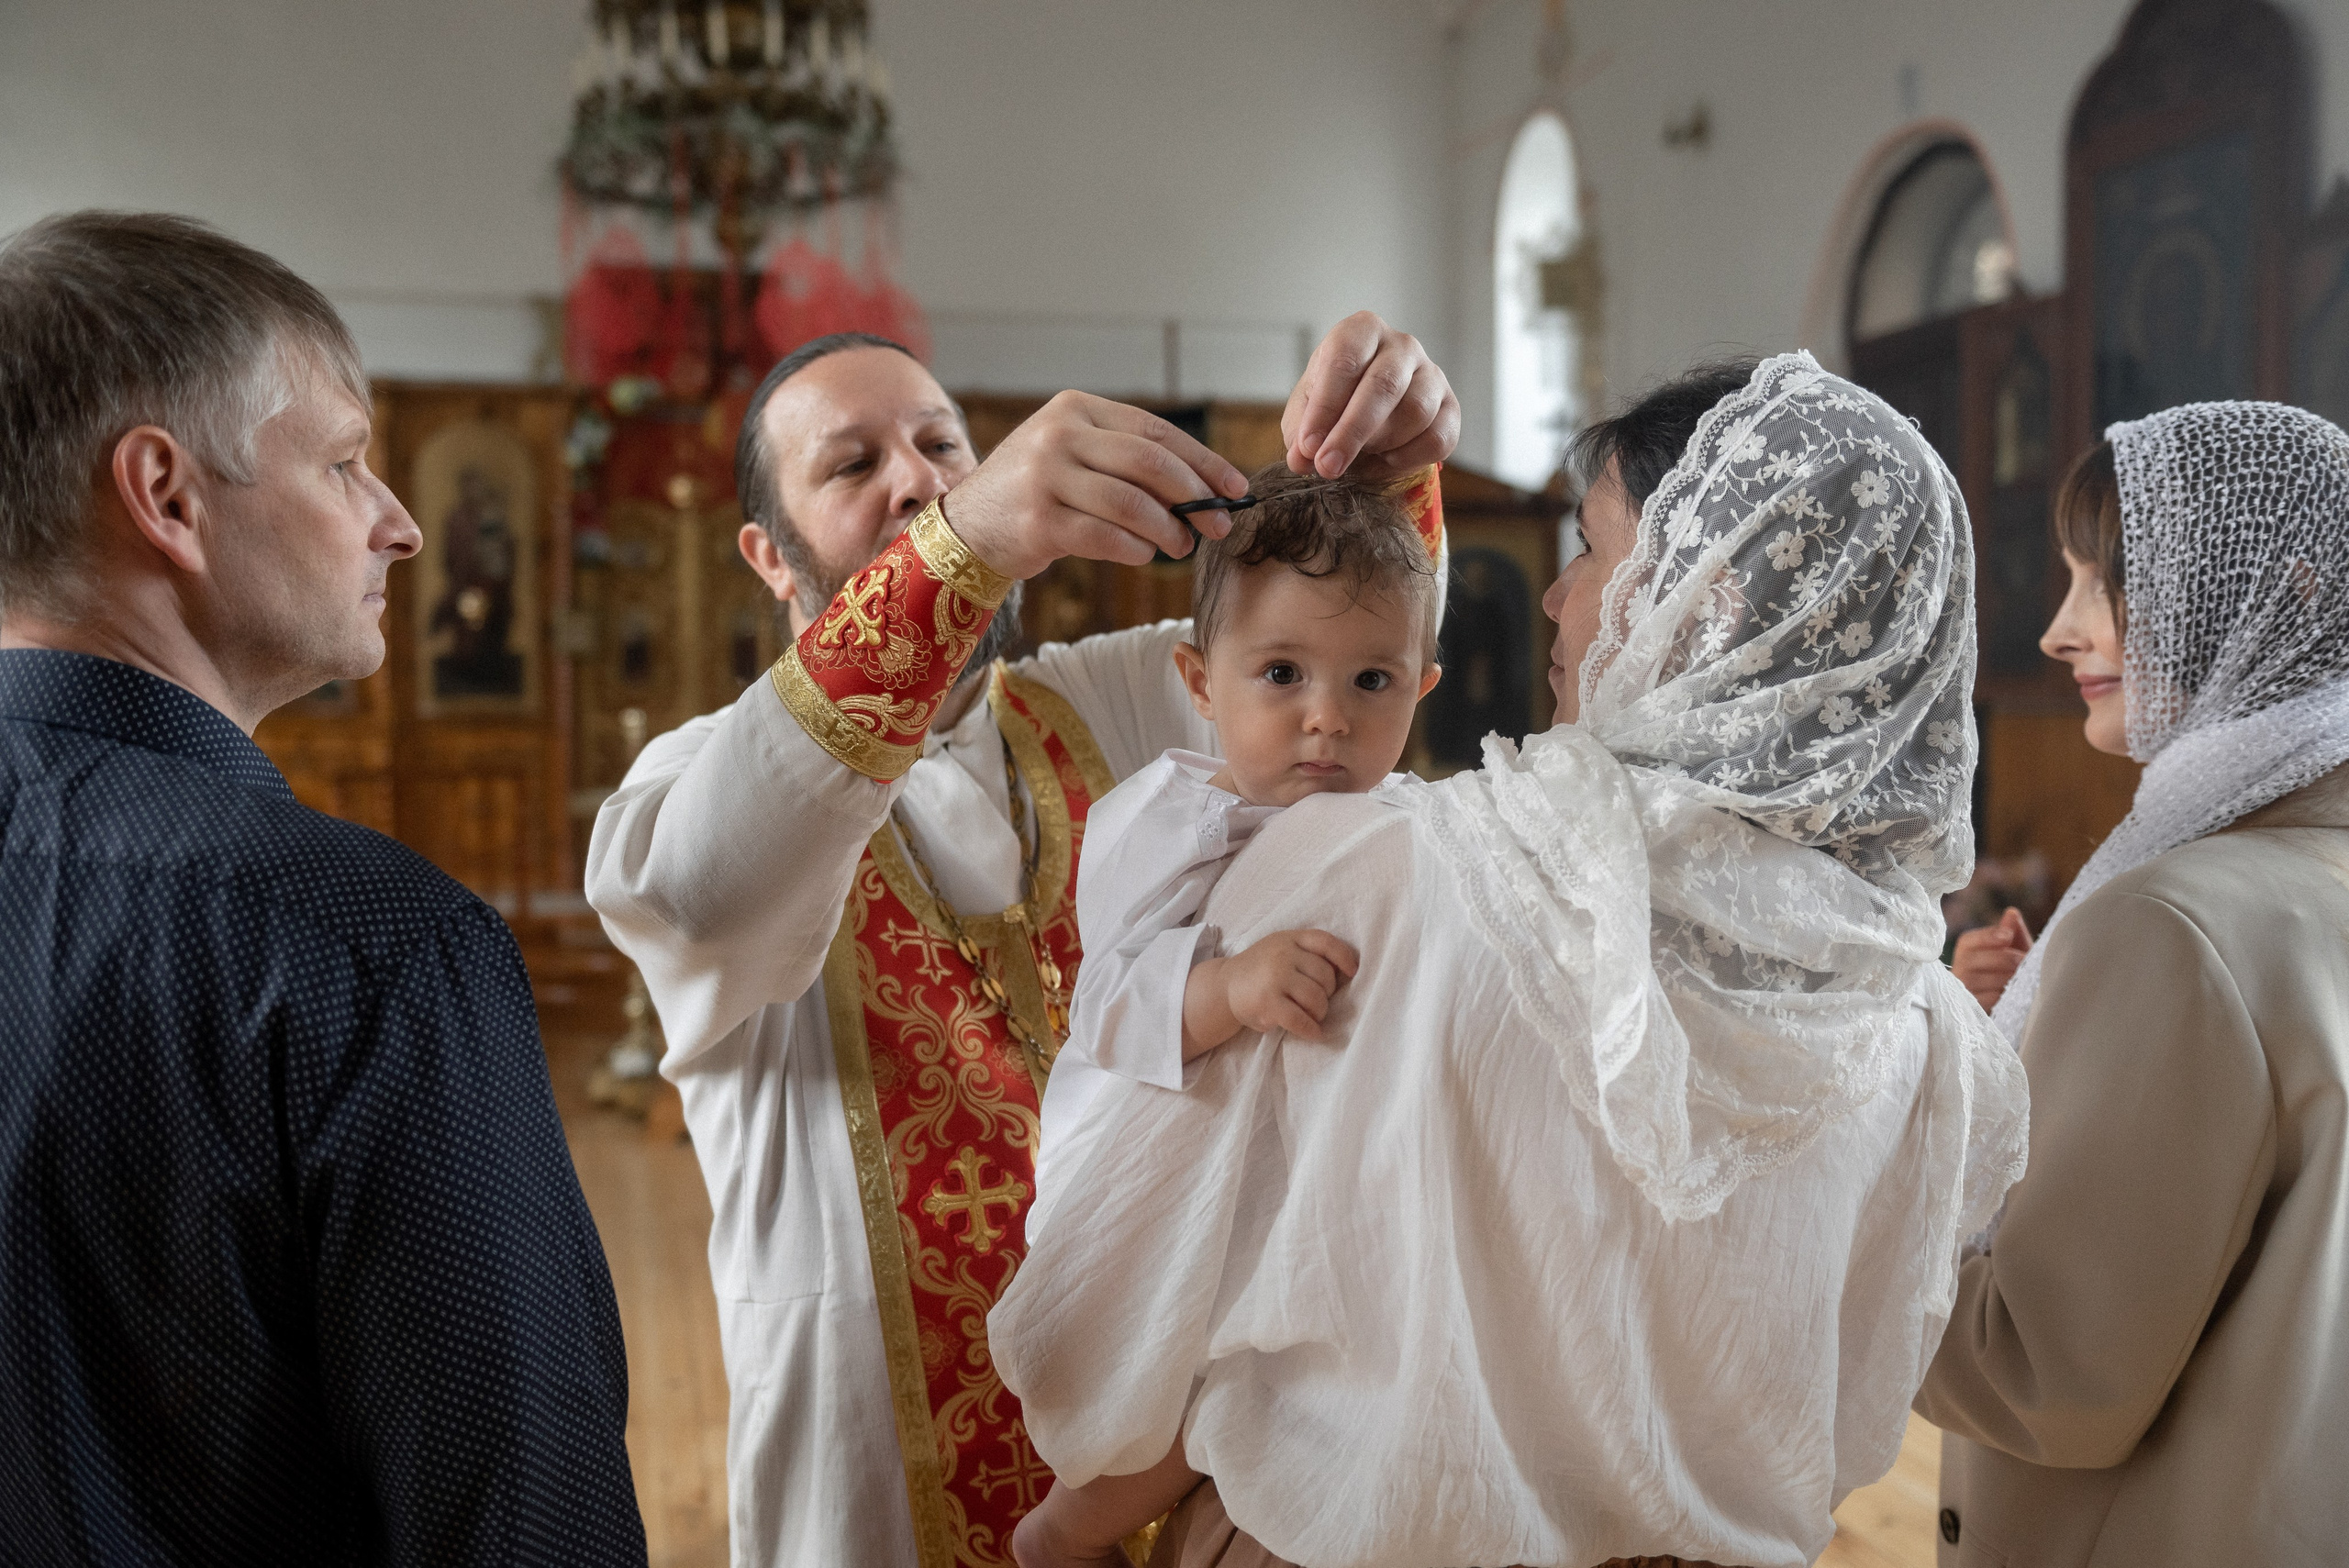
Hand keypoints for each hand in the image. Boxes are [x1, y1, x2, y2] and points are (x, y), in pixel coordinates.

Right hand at [939, 390, 1247, 579]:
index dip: (1202, 462)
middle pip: (1149, 464)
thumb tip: (1205, 491)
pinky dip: (1136, 550)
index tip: (1234, 488)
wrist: (968, 527)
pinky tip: (1144, 555)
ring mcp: (1045, 478)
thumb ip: (1127, 461)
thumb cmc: (1036, 492)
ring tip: (1181, 545)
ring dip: (1168, 529)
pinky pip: (1107, 538)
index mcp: (1076, 410)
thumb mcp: (1074, 455)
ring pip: (1132, 503)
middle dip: (1194, 497)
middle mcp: (1058, 436)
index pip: (1155, 432)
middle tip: (1217, 525)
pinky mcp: (1039, 523)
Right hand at [1186, 928, 1360, 1053]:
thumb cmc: (1261, 969)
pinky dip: (1311, 1029)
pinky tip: (1314, 1033)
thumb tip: (1345, 971)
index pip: (1325, 942)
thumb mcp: (1281, 948)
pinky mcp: (1267, 1003)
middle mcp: (1282, 955)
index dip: (1344, 957)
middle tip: (1318, 1001)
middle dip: (1328, 993)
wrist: (1224, 986)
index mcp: (1289, 939)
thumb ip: (1307, 953)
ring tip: (1313, 1016)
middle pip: (1325, 976)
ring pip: (1316, 998)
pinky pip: (1300, 1019)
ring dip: (1320, 1012)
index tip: (1352, 972)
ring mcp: (1275, 978)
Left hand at [1282, 311, 1460, 480]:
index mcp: (1362, 331)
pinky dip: (1408, 459)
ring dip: (1381, 444)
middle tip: (1327, 467)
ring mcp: (1432, 375)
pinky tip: (1385, 460)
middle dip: (1351, 432)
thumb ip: (1301, 433)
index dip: (1325, 407)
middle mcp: (1402, 346)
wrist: (1367, 411)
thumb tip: (1302, 459)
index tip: (1308, 446)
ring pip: (1415, 412)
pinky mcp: (1450, 408)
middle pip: (1384, 385)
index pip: (1346, 360)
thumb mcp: (1306, 409)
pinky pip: (1438, 438)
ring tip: (1358, 457)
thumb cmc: (1335, 401)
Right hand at [1953, 907, 2031, 1011]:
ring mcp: (1962, 992)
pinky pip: (1986, 1000)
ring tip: (2023, 978)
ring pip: (1979, 981)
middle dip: (2002, 959)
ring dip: (2005, 978)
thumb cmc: (2014, 971)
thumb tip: (2011, 913)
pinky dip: (2002, 995)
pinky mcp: (1972, 1010)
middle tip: (2024, 961)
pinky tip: (2015, 994)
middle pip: (1972, 960)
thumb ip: (2013, 932)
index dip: (1986, 937)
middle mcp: (1958, 970)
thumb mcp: (2016, 950)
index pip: (1968, 941)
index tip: (2008, 936)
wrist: (2016, 1004)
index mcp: (1967, 951)